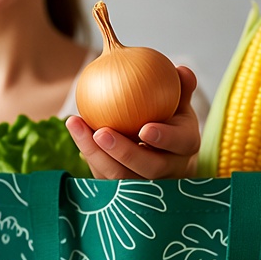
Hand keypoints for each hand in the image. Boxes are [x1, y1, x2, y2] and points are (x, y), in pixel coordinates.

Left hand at [65, 65, 201, 179]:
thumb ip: (180, 87)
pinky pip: (103, 177)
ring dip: (96, 154)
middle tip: (101, 132)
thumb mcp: (179, 104)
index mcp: (185, 146)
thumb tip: (181, 69)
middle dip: (123, 153)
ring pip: (120, 178)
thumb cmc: (171, 121)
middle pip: (147, 169)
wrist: (164, 155)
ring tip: (77, 126)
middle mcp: (168, 170)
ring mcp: (145, 185)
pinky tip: (75, 130)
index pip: (178, 144)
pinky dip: (89, 155)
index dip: (164, 138)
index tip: (145, 128)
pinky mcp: (122, 190)